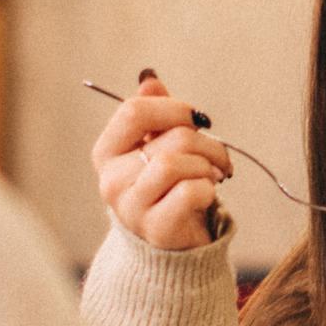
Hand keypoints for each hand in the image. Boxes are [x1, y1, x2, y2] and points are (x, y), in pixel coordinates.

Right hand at [91, 72, 233, 250]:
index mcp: (106, 152)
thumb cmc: (167, 189)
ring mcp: (131, 207)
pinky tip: (208, 193)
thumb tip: (149, 78)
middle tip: (219, 156)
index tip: (196, 119)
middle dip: (206, 142)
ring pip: (175, 163)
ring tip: (215, 175)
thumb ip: (153, 113)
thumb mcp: (157, 148)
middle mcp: (111, 180)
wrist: (170, 247)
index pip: (133, 111)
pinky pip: (189, 192)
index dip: (173, 108)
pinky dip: (208, 188)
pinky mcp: (156, 229)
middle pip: (167, 138)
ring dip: (208, 165)